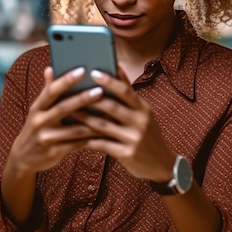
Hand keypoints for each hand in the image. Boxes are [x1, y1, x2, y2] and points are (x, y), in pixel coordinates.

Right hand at [7, 66, 102, 175]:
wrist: (24, 157)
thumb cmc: (37, 127)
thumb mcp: (38, 109)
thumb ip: (46, 91)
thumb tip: (50, 68)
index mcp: (37, 107)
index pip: (51, 91)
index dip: (66, 80)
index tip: (82, 70)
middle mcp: (39, 121)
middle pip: (63, 108)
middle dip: (82, 99)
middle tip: (100, 90)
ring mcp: (46, 138)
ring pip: (72, 129)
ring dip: (91, 121)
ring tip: (108, 113)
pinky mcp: (54, 152)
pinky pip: (76, 144)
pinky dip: (91, 138)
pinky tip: (104, 132)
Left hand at [78, 68, 176, 182]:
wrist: (161, 164)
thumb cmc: (148, 133)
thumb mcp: (144, 112)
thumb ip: (129, 93)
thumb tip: (117, 66)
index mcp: (144, 108)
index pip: (126, 91)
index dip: (110, 81)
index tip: (93, 72)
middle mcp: (140, 122)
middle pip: (112, 107)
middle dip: (91, 99)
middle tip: (72, 90)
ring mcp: (133, 139)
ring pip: (103, 125)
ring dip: (84, 117)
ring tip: (69, 111)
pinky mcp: (126, 154)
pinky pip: (102, 144)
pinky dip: (88, 139)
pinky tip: (75, 135)